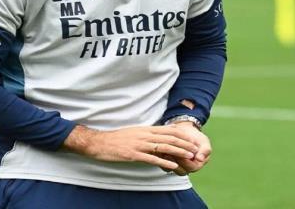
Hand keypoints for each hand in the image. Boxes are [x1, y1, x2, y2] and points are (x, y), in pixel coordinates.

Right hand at [62, 124, 199, 170]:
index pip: (167, 129)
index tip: (191, 139)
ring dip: (178, 152)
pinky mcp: (133, 154)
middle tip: (195, 149)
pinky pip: (151, 158)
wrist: (99, 142)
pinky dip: (164, 162)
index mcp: (145, 129)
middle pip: (169, 137)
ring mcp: (139, 144)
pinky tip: (172, 165)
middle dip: (184, 143)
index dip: (181, 134)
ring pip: (163, 147)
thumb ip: (146, 135)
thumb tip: (158, 139)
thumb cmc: (116, 139)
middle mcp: (144, 135)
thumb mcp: (133, 133)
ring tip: (189, 156)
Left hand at [159, 122, 211, 175]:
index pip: (191, 167)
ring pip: (170, 168)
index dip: (186, 160)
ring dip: (167, 160)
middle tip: (170, 152)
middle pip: (180, 170)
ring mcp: (176, 167)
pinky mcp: (168, 163)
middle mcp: (186, 169)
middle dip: (175, 160)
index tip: (181, 151)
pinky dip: (161, 159)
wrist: (186, 132)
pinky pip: (163, 165)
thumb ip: (205, 150)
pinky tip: (160, 150)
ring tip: (164, 151)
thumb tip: (200, 158)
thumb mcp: (204, 142)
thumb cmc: (197, 138)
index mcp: (196, 165)